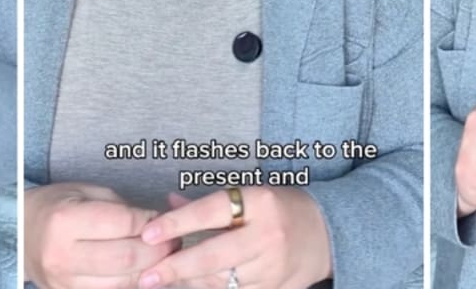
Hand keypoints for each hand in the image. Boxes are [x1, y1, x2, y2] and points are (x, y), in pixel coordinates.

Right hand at [24, 182, 176, 288]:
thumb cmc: (57, 207)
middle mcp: (63, 256)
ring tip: (163, 256)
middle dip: (159, 249)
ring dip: (151, 270)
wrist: (21, 234)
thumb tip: (157, 224)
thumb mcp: (86, 193)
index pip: (124, 224)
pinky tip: (142, 271)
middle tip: (174, 240)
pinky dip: (133, 283)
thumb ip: (121, 209)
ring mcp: (65, 283)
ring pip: (124, 282)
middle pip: (128, 258)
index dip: (151, 221)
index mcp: (65, 221)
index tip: (161, 218)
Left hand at [138, 186, 331, 288]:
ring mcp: (276, 266)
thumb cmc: (281, 209)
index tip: (149, 233)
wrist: (329, 232)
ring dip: (193, 281)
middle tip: (147, 276)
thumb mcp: (250, 195)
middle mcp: (268, 234)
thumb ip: (209, 204)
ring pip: (222, 281)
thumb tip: (168, 203)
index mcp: (260, 201)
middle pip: (213, 255)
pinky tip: (201, 284)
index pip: (210, 211)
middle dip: (176, 267)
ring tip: (173, 278)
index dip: (177, 223)